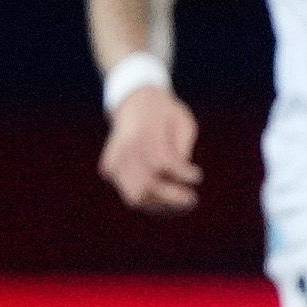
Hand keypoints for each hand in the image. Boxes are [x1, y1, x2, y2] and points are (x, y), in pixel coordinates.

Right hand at [98, 86, 201, 214]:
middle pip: (145, 184)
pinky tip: (166, 196)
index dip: (181, 173)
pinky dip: (149, 199)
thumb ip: (181, 147)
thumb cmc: (165, 114)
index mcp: (143, 130)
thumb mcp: (181, 121)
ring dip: (159, 204)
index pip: (161, 161)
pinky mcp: (109, 170)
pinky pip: (130, 193)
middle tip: (192, 199)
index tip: (197, 175)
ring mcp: (113, 160)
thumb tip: (181, 176)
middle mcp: (124, 148)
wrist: (133, 103)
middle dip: (170, 197)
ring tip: (180, 202)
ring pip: (134, 195)